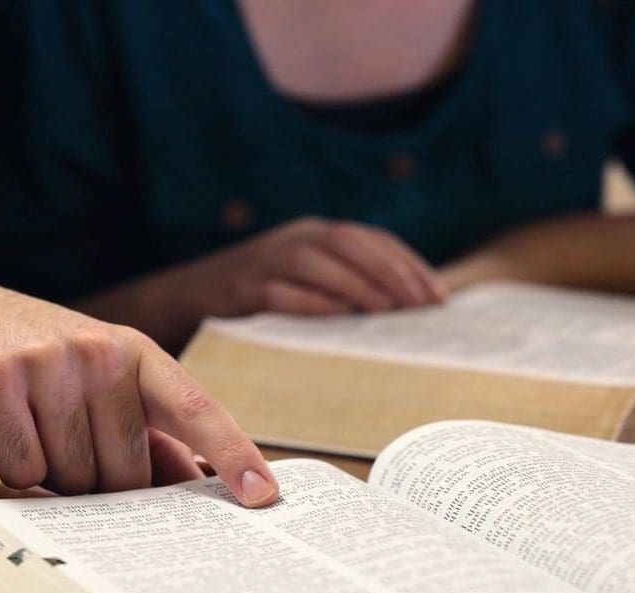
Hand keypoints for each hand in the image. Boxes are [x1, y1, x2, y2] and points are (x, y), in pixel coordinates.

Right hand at [0, 273, 278, 504]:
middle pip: (128, 470)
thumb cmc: (36, 362)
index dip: (235, 453)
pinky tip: (5, 433)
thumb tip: (194, 487)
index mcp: (138, 353)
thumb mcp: (100, 381)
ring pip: (76, 477)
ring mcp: (49, 363)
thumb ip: (146, 431)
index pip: (197, 407)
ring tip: (36, 432)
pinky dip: (14, 469)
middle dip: (102, 483)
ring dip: (54, 476)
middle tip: (71, 447)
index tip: (263, 494)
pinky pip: (25, 469)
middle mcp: (101, 352)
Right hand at [188, 217, 445, 316]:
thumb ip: (349, 283)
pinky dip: (310, 302)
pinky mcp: (243, 289)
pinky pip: (279, 292)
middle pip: (348, 243)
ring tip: (386, 310)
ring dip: (354, 285)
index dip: (408, 264)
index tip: (438, 296)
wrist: (196, 293)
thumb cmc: (268, 291)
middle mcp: (294, 238)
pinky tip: (338, 316)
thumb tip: (408, 308)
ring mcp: (266, 261)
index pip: (372, 239)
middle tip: (419, 305)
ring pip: (315, 263)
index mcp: (316, 233)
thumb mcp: (310, 278)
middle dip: (389, 272)